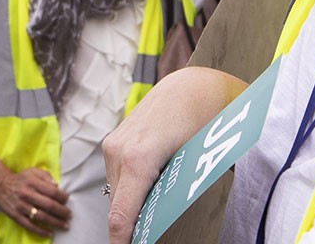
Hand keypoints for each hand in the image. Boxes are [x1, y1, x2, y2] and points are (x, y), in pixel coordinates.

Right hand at [0, 167, 70, 236]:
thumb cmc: (20, 178)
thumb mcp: (32, 171)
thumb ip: (45, 176)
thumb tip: (57, 186)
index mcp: (32, 182)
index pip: (52, 192)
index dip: (62, 197)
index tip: (67, 200)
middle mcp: (27, 194)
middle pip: (49, 205)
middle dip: (62, 212)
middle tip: (69, 215)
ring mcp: (22, 206)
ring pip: (42, 217)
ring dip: (55, 222)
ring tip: (64, 225)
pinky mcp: (16, 216)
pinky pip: (30, 226)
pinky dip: (41, 231)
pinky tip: (50, 233)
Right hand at [102, 67, 248, 242]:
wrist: (190, 86)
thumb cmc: (201, 122)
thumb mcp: (195, 164)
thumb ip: (174, 196)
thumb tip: (164, 222)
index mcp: (138, 159)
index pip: (120, 216)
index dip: (121, 241)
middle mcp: (118, 151)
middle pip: (118, 207)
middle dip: (134, 223)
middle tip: (155, 230)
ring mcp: (113, 144)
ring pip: (117, 192)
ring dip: (133, 202)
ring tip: (162, 196)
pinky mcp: (113, 140)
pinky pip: (118, 176)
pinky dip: (132, 186)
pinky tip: (154, 179)